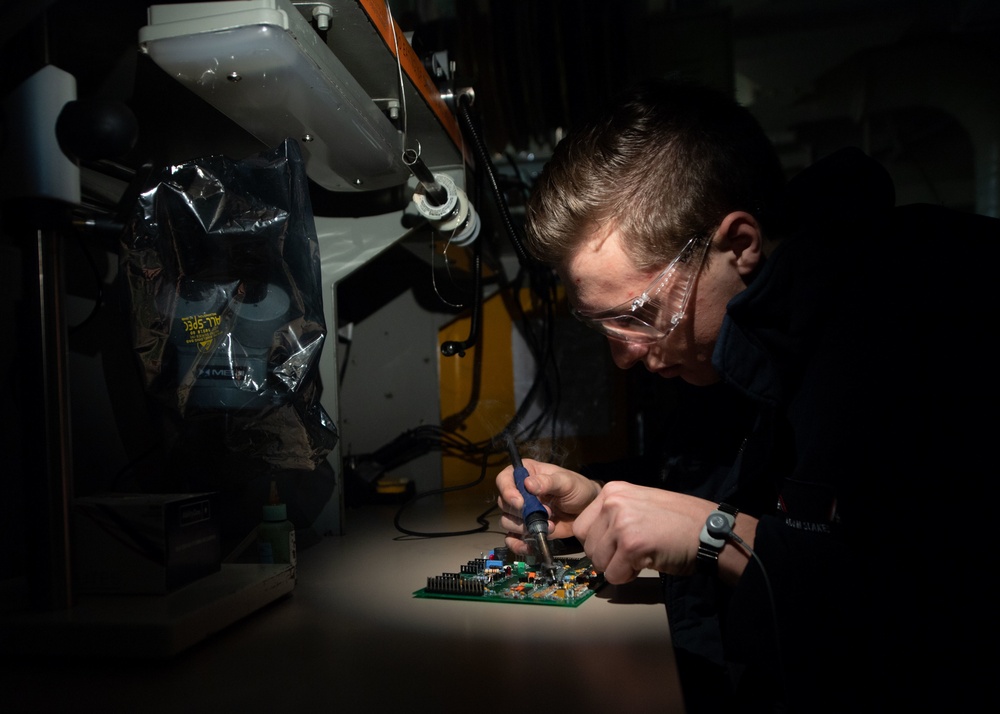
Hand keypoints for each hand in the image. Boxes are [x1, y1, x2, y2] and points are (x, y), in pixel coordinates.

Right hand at [495, 458, 601, 556]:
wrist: (587, 510)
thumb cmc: (577, 489)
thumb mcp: (566, 482)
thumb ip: (548, 482)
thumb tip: (528, 484)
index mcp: (526, 474)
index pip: (504, 479)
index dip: (507, 491)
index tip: (520, 502)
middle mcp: (519, 492)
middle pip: (504, 503)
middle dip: (522, 512)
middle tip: (545, 512)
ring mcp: (522, 512)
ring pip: (507, 522)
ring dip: (525, 527)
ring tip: (549, 525)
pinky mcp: (526, 529)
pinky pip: (512, 539)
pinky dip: (518, 544)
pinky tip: (530, 545)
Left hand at [572, 481, 730, 583]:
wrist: (708, 529)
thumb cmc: (678, 521)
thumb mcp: (639, 504)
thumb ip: (614, 515)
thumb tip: (593, 540)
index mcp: (612, 491)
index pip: (581, 527)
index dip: (597, 543)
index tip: (615, 546)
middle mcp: (612, 503)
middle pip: (587, 545)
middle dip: (606, 557)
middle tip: (631, 555)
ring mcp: (621, 523)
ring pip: (598, 562)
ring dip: (617, 567)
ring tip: (640, 557)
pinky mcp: (631, 545)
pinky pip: (614, 574)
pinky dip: (627, 576)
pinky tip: (646, 564)